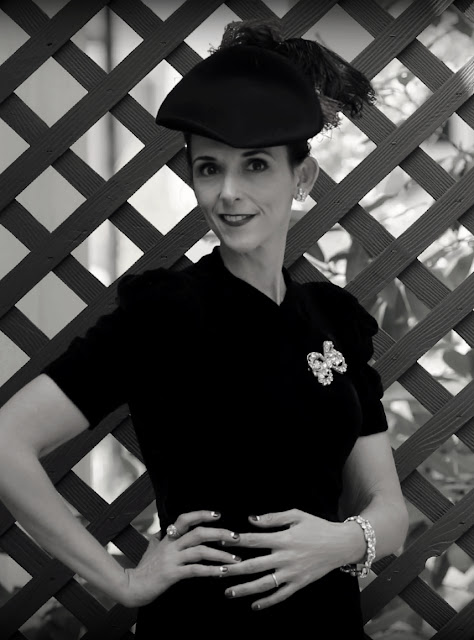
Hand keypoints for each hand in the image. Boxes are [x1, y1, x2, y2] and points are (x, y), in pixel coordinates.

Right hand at [122, 510, 240, 607]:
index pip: (185, 519)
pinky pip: (196, 570)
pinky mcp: (172, 574)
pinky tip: (222, 573)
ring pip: (200, 551)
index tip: (217, 515)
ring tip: (235, 560)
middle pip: (198, 533)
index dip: (201, 514)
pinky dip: (211, 570)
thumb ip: (159, 539)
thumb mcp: (151, 549)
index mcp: (168, 538)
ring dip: (221, 555)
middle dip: (220, 533)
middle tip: (236, 538)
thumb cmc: (143, 569)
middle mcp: (171, 545)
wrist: (131, 587)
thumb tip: (162, 531)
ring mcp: (171, 559)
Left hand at [223, 509, 347, 610]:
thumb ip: (273, 518)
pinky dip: (267, 601)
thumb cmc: (317, 526)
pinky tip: (254, 605)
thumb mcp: (296, 515)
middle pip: (254, 565)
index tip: (221, 540)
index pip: (255, 540)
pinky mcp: (299, 584)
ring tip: (228, 592)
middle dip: (234, 568)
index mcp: (284, 538)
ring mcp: (292, 573)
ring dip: (245, 589)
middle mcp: (286, 558)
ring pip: (264, 584)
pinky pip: (281, 595)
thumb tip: (252, 520)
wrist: (341, 544)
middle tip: (217, 571)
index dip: (237, 540)